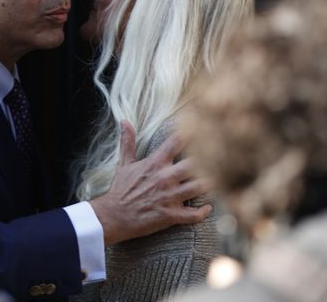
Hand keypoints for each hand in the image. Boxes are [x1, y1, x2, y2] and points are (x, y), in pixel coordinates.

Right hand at [90, 120, 211, 245]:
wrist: (113, 216)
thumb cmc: (120, 189)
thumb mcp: (124, 163)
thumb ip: (128, 142)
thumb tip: (124, 120)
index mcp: (155, 163)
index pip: (176, 142)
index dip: (191, 133)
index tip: (203, 126)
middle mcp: (164, 178)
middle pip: (195, 164)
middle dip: (209, 160)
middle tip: (223, 156)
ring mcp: (169, 197)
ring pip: (199, 188)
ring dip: (211, 184)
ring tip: (219, 181)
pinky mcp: (170, 215)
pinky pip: (194, 215)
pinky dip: (205, 211)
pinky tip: (209, 207)